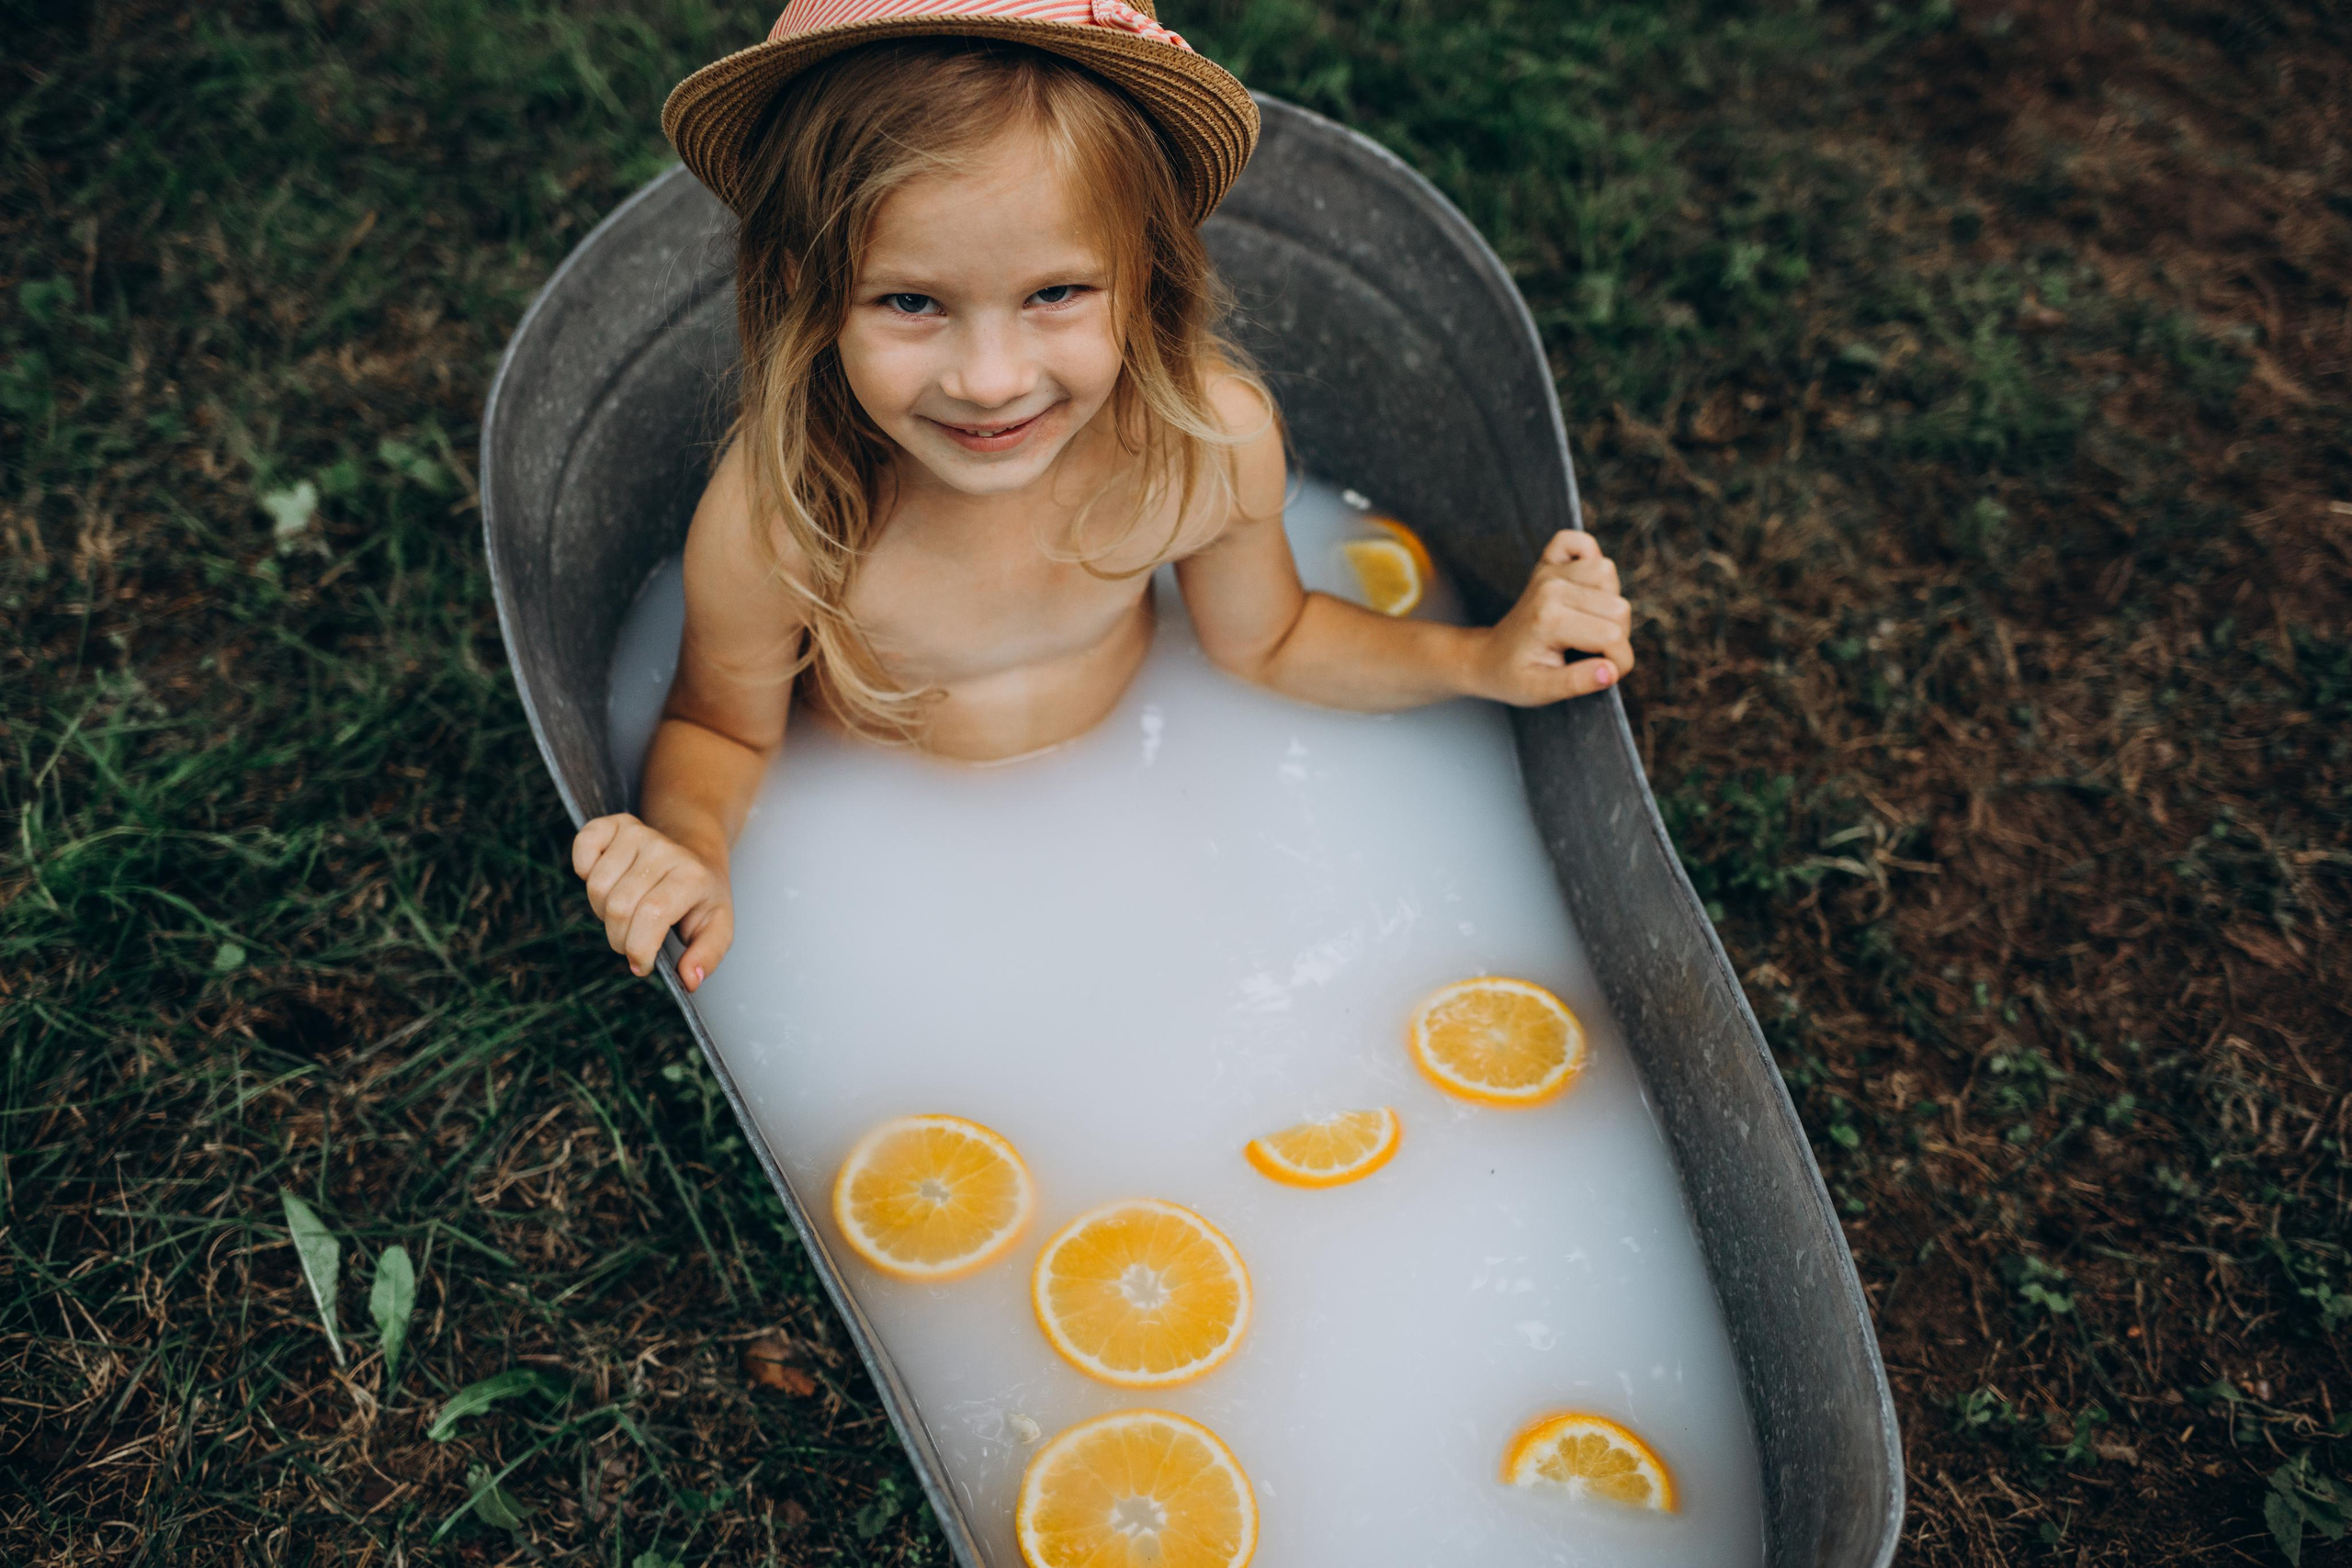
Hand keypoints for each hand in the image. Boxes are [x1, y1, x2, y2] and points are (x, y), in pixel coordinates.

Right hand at [571, 813, 732, 990]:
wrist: (696, 853)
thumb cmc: (701, 897)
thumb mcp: (717, 928)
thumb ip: (706, 956)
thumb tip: (690, 980)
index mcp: (691, 877)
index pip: (652, 914)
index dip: (639, 948)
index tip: (642, 965)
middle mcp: (664, 850)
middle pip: (618, 906)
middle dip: (620, 939)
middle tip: (633, 940)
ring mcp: (639, 833)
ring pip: (596, 887)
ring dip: (602, 911)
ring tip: (625, 912)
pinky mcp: (615, 823)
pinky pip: (583, 845)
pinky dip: (584, 869)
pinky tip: (606, 879)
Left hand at [1470, 529, 1635, 705]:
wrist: (1487, 658)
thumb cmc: (1514, 677)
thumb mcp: (1540, 691)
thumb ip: (1577, 682)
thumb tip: (1611, 671)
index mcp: (1550, 619)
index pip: (1612, 637)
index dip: (1619, 663)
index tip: (1604, 674)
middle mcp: (1552, 588)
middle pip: (1618, 607)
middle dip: (1617, 637)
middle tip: (1591, 652)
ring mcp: (1551, 572)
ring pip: (1609, 573)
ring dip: (1609, 602)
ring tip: (1588, 624)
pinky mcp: (1549, 562)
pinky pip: (1580, 542)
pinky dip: (1590, 556)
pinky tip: (1583, 587)